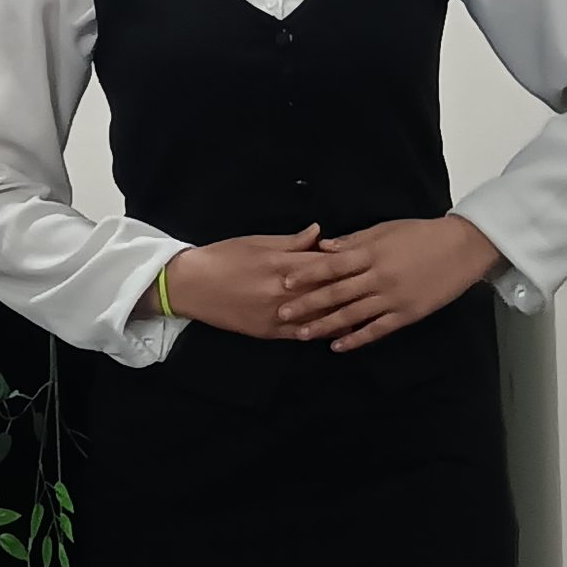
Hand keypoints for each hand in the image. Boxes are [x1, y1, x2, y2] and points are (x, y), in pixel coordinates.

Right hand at [156, 225, 358, 340]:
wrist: (189, 286)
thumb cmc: (221, 257)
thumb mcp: (256, 242)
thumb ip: (291, 241)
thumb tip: (320, 233)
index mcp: (279, 264)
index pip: (324, 263)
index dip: (347, 262)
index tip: (367, 259)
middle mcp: (282, 292)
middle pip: (327, 291)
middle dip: (352, 288)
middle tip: (376, 285)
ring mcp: (276, 315)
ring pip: (319, 315)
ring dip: (344, 314)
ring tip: (369, 310)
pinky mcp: (269, 331)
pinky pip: (303, 333)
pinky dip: (323, 331)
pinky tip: (340, 330)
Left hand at [274, 216, 502, 352]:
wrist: (462, 248)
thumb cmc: (421, 234)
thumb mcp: (385, 230)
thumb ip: (353, 241)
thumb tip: (322, 247)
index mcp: (372, 253)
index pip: (332, 266)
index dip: (308, 274)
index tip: (285, 281)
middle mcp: (379, 277)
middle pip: (337, 293)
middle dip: (307, 304)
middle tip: (282, 313)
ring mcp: (393, 298)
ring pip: (353, 315)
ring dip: (325, 326)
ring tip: (302, 334)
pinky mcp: (407, 314)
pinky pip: (377, 329)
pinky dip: (356, 339)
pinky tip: (338, 346)